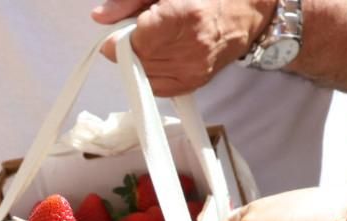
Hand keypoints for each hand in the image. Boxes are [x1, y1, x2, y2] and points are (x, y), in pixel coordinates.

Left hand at [92, 0, 274, 96]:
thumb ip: (129, 1)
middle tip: (139, 29)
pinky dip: (152, 72)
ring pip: (144, 75)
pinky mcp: (195, 83)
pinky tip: (161, 54)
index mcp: (184, 17)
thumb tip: (101, 17)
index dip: (118, 40)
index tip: (117, 33)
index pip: (135, 42)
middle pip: (137, 60)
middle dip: (129, 47)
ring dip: (141, 59)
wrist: (246, 9)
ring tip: (156, 39)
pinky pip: (157, 87)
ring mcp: (194, 69)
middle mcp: (191, 47)